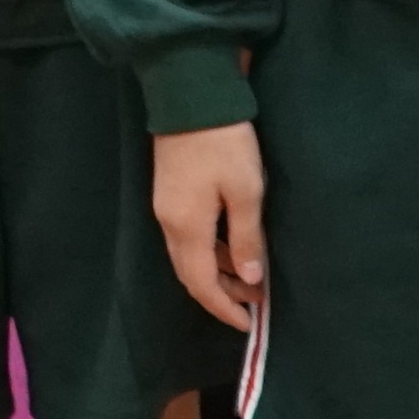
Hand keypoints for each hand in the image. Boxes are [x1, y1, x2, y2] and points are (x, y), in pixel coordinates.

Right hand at [152, 121, 267, 329]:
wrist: (190, 94)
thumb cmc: (224, 144)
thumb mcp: (246, 192)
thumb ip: (246, 238)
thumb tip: (249, 278)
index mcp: (186, 228)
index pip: (201, 284)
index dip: (223, 308)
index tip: (248, 325)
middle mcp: (169, 222)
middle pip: (190, 273)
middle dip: (220, 294)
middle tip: (253, 305)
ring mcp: (166, 206)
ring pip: (189, 255)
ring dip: (218, 272)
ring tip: (251, 278)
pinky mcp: (170, 191)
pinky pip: (188, 236)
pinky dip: (211, 250)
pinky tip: (233, 246)